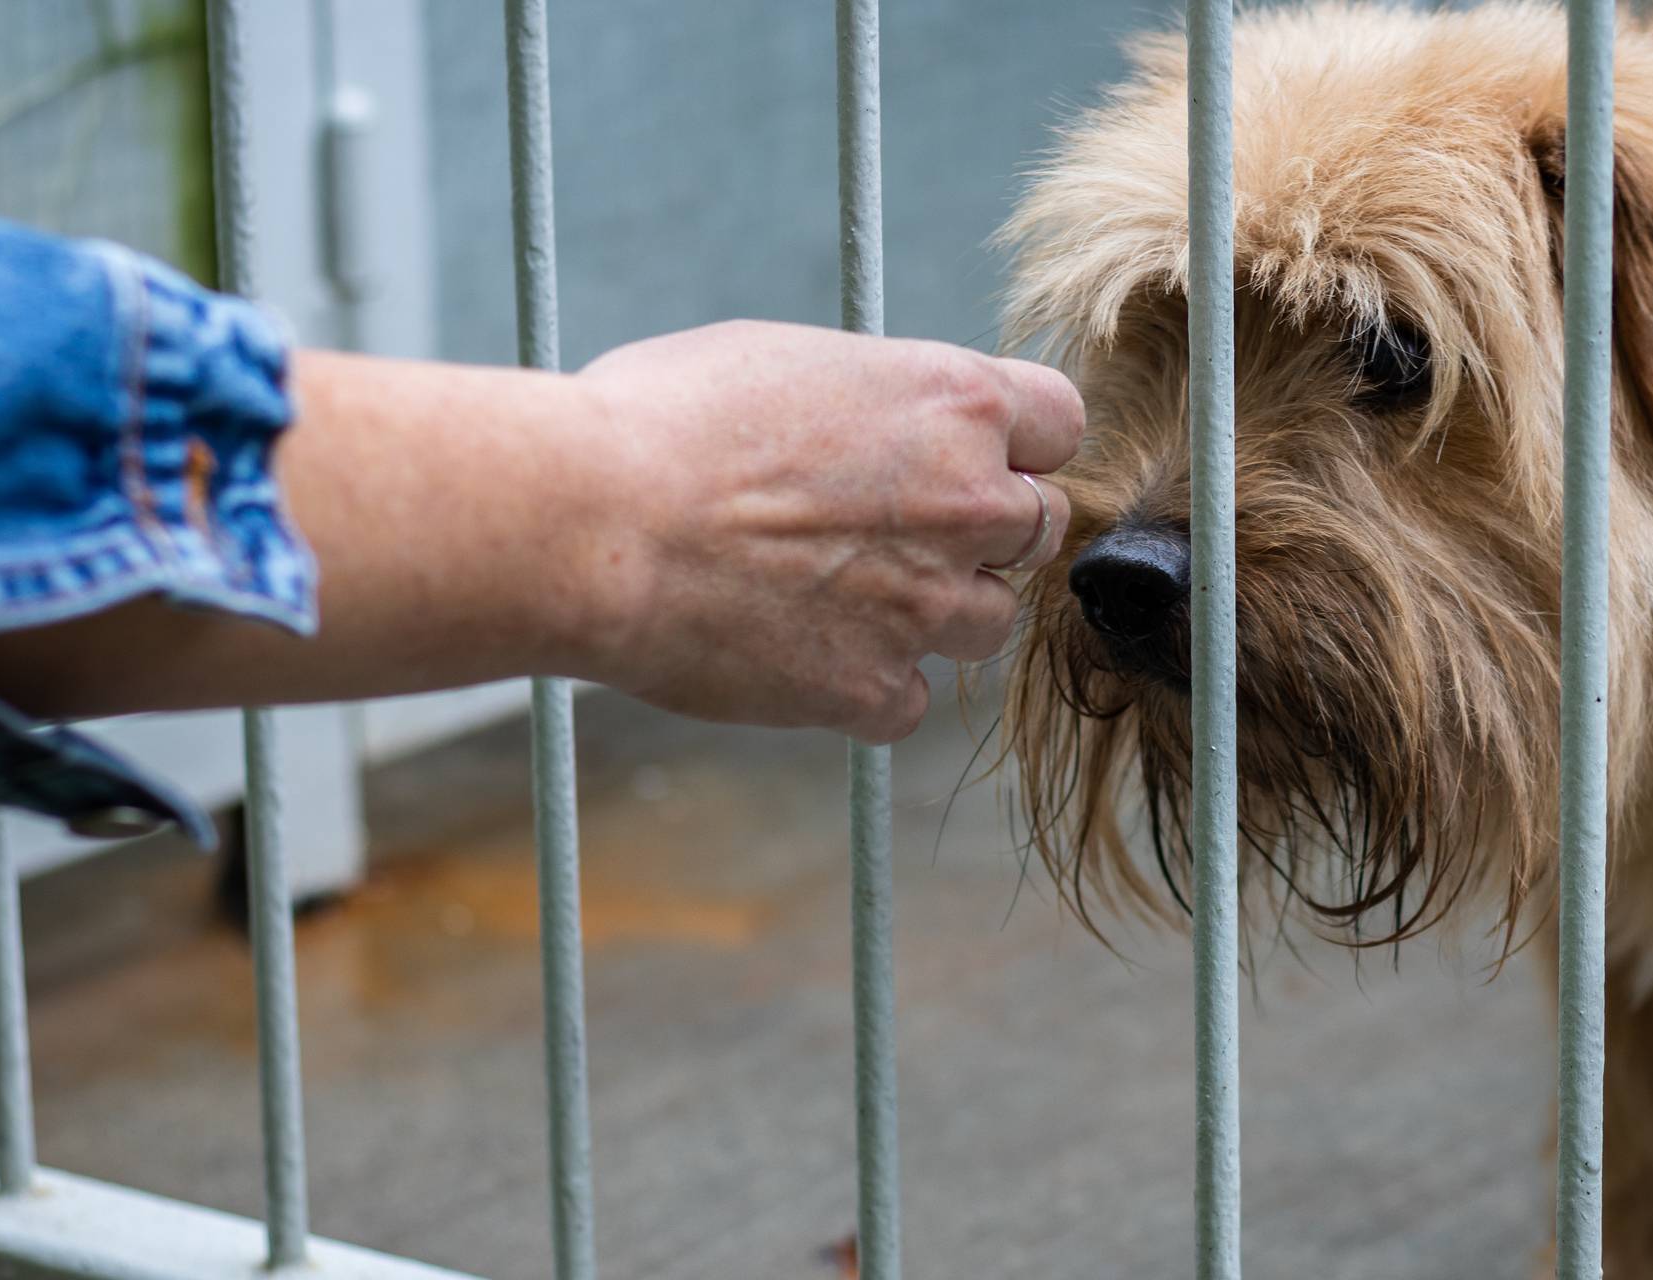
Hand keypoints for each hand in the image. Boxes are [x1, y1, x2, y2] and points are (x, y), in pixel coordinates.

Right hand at [570, 320, 1081, 742]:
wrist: (591, 523)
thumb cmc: (660, 421)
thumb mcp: (786, 361)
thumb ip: (874, 402)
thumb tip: (882, 423)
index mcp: (955, 400)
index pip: (1060, 423)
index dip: (1016, 443)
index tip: (975, 456)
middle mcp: (969, 503)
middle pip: (1036, 527)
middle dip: (978, 530)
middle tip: (891, 530)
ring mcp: (929, 605)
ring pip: (986, 622)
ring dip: (930, 613)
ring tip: (833, 591)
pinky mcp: (875, 689)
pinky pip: (909, 701)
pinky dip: (865, 687)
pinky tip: (798, 655)